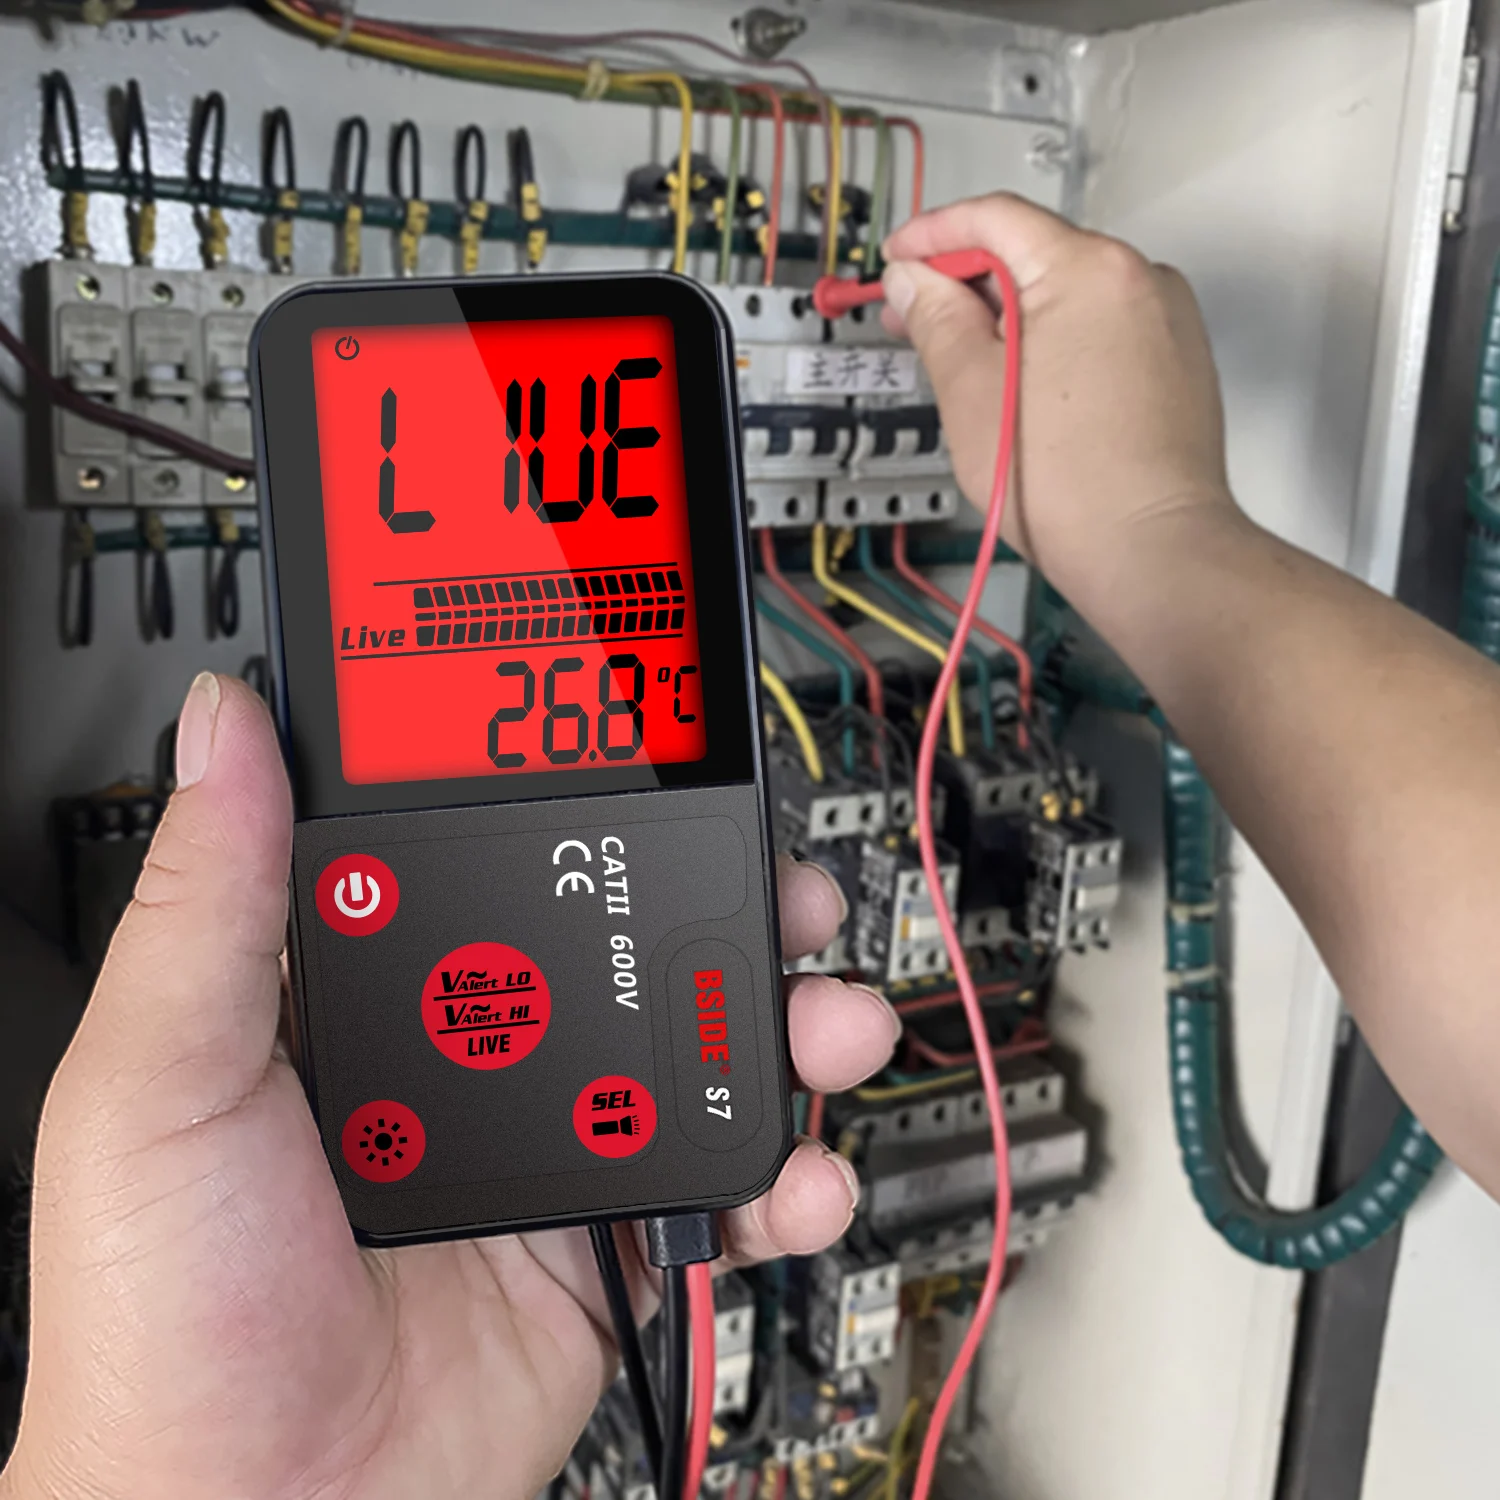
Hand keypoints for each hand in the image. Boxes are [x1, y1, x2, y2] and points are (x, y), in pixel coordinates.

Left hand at [3, 674, 898, 1499]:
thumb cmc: (164, 1317)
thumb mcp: (156, 1082)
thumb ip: (207, 903)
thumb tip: (224, 727)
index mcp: (365, 991)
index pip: (479, 850)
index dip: (563, 791)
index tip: (636, 739)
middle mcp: (467, 1048)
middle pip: (614, 934)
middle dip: (713, 893)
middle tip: (771, 876)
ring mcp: (546, 1141)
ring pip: (689, 1044)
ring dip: (778, 1017)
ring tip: (820, 1017)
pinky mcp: (605, 1237)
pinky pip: (720, 1187)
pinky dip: (782, 1174)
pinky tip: (794, 1171)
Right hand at [880, 193, 1236, 600]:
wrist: (1151, 550)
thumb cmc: (1069, 485)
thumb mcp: (970, 393)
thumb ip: (937, 319)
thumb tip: (915, 281)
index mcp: (1087, 269)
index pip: (995, 219)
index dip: (933, 234)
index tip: (900, 259)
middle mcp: (1140, 278)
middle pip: (1035, 254)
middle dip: (969, 284)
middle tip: (917, 319)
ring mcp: (1168, 320)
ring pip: (1068, 296)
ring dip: (1012, 318)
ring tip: (968, 370)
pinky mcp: (1178, 362)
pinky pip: (1102, 330)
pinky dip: (1056, 344)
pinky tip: (1024, 393)